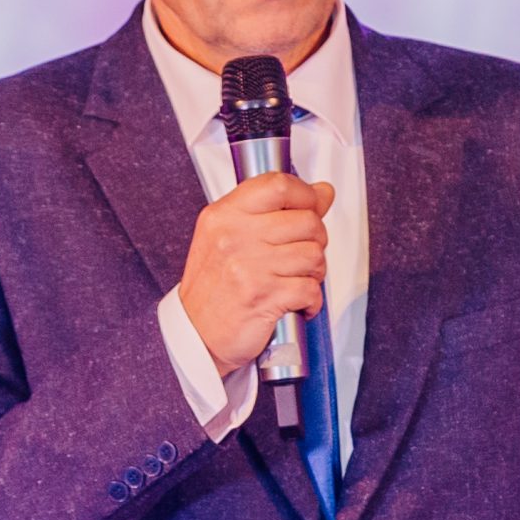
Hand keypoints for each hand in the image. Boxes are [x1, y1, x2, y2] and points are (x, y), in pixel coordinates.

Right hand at [177, 172, 335, 375]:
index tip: (311, 207)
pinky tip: (296, 301)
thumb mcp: (230, 236)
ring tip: (296, 279)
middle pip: (307, 221)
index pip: (278, 185)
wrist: (196, 334)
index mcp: (225, 215)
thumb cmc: (214, 286)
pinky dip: (311, 299)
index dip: (306, 195)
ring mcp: (250, 267)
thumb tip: (323, 192)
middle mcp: (236, 237)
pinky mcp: (264, 297)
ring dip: (315, 272)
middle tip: (301, 255)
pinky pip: (311, 289)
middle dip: (315, 240)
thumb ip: (274, 210)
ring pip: (314, 255)